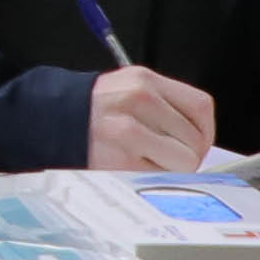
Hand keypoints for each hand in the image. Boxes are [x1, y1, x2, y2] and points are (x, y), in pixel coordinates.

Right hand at [84, 64, 227, 173]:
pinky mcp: (119, 160)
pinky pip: (160, 177)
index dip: (206, 130)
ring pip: (183, 161)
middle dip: (189, 154)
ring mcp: (128, 131)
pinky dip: (154, 178)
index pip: (201, 106)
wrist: (52, 119)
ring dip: (173, 169)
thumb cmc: (96, 109)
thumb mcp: (130, 88)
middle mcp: (139, 101)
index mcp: (145, 81)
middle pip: (195, 138)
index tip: (198, 141)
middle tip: (172, 158)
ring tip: (153, 163)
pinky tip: (137, 168)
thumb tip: (199, 138)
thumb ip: (165, 104)